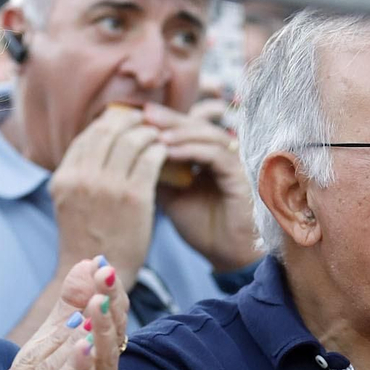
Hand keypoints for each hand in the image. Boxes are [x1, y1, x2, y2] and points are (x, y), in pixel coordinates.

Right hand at [48, 104, 165, 289]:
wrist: (96, 271)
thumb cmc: (87, 236)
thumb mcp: (70, 200)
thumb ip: (80, 172)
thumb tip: (99, 140)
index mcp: (64, 176)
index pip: (88, 135)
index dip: (108, 122)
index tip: (123, 120)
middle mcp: (82, 177)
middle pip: (109, 131)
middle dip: (129, 120)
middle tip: (145, 119)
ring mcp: (108, 186)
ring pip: (132, 140)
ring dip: (147, 133)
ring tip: (158, 134)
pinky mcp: (134, 198)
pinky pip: (150, 160)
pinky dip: (159, 150)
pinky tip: (165, 151)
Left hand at [146, 101, 259, 271]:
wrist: (224, 254)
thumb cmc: (201, 227)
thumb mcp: (170, 195)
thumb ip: (156, 172)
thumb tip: (128, 151)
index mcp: (206, 156)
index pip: (185, 129)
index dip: (162, 121)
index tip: (135, 118)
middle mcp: (222, 154)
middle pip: (196, 125)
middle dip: (169, 119)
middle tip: (144, 114)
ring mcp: (234, 162)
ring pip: (207, 135)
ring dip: (179, 133)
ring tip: (154, 134)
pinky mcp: (240, 175)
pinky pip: (216, 155)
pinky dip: (192, 150)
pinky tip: (169, 152)